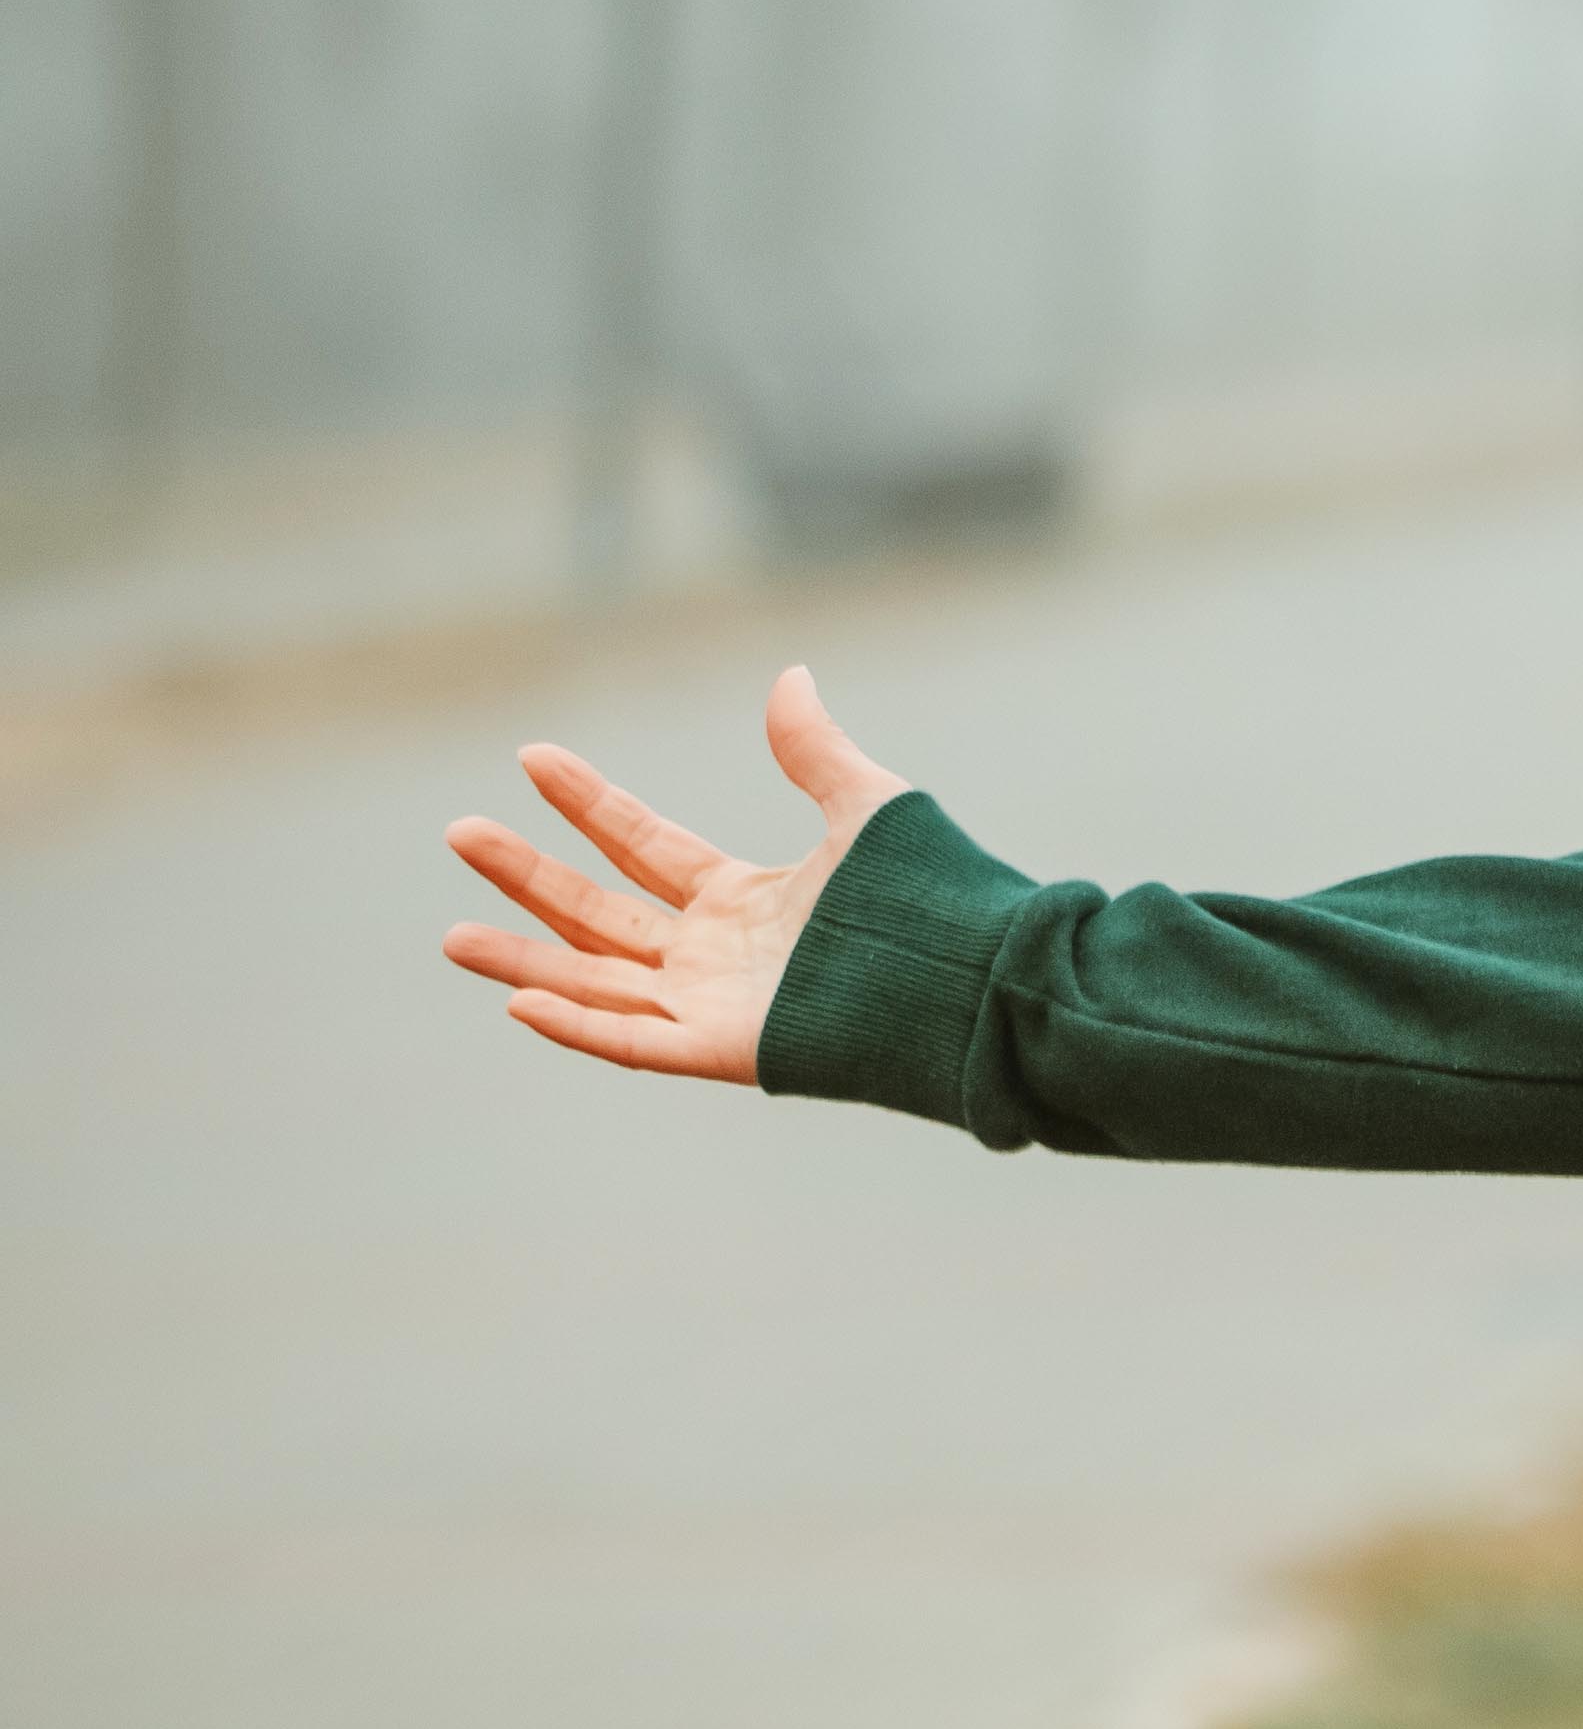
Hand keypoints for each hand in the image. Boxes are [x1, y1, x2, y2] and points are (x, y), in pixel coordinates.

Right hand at [437, 666, 914, 1083]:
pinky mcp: (731, 1052)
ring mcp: (718, 1007)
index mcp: (747, 898)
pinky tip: (518, 1001)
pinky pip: (638, 1044)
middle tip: (459, 831)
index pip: (644, 845)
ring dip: (526, 960)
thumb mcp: (867, 810)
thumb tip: (789, 676)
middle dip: (530, 877)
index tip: (532, 756)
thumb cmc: (938, 901)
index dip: (589, 803)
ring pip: (598, 983)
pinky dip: (579, 1027)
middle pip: (602, 914)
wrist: (983, 978)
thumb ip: (814, 752)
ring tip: (452, 937)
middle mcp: (720, 955)